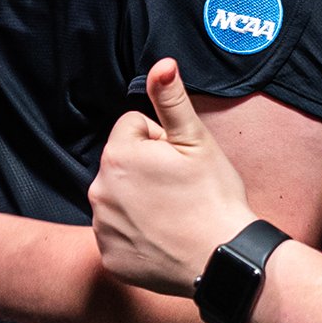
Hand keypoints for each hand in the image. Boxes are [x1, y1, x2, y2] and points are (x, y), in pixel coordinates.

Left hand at [89, 59, 255, 297]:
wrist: (222, 258)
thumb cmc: (213, 196)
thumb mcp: (197, 141)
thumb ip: (172, 100)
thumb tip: (162, 64)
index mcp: (118, 155)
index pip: (133, 128)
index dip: (162, 141)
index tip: (181, 162)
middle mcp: (99, 190)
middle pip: (123, 164)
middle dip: (146, 170)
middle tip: (180, 189)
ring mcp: (102, 227)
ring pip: (119, 198)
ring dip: (140, 201)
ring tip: (174, 214)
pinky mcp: (109, 257)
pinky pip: (119, 235)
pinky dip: (137, 235)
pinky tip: (164, 238)